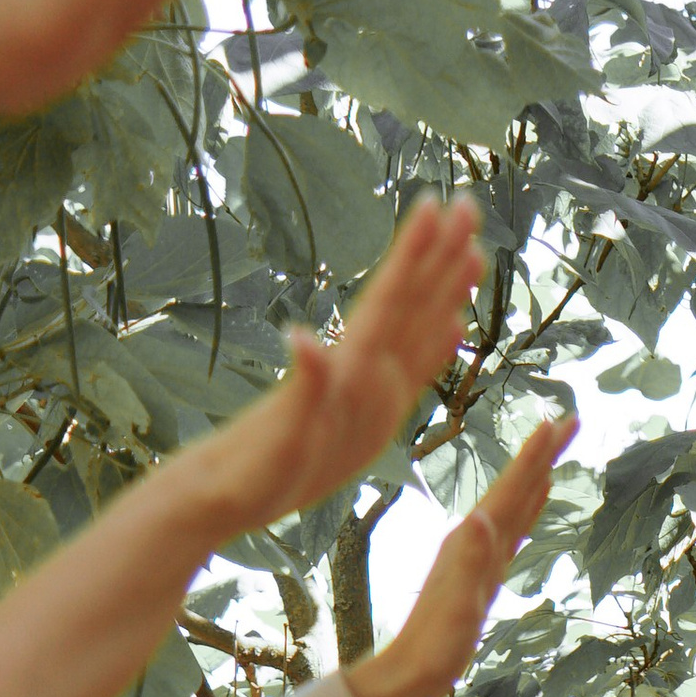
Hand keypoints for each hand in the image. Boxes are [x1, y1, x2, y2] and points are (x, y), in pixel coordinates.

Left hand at [162, 199, 481, 547]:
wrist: (225, 492)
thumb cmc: (251, 472)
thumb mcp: (279, 437)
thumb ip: (299, 388)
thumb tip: (302, 338)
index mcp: (348, 371)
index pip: (388, 301)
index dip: (413, 255)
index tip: (436, 205)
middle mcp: (361, 371)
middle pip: (408, 301)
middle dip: (438, 254)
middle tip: (467, 204)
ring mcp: (366, 390)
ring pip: (415, 327)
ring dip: (441, 288)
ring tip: (470, 252)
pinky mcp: (368, 413)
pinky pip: (412, 366)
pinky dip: (434, 342)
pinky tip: (450, 324)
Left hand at [346, 416, 573, 696]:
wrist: (410, 670)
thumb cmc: (434, 646)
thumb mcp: (456, 608)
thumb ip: (468, 563)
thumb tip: (483, 519)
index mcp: (471, 541)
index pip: (508, 490)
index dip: (534, 458)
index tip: (558, 422)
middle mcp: (473, 539)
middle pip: (514, 487)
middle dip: (542, 454)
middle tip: (572, 421)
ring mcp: (478, 553)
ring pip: (514, 503)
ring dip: (535, 475)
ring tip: (557, 451)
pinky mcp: (482, 569)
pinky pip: (512, 528)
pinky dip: (527, 508)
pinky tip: (535, 500)